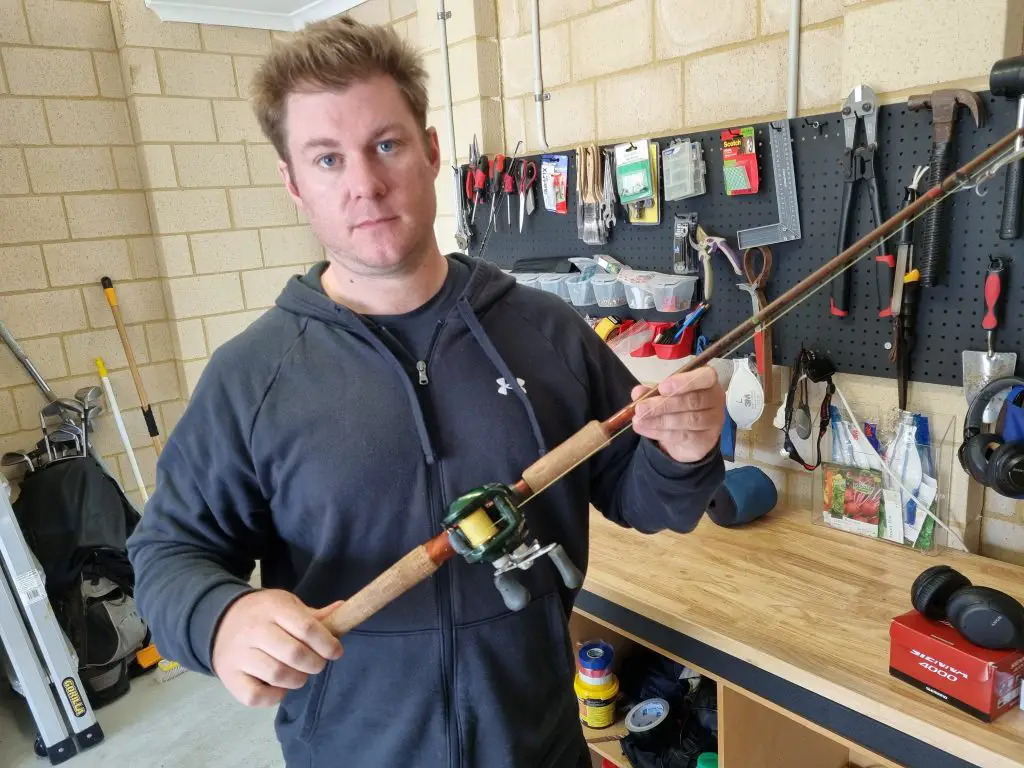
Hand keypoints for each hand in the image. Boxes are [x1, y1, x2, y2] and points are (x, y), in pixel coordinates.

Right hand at [212, 589, 343, 706]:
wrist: (219, 621)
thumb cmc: (263, 614)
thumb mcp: (287, 605)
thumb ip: (314, 615)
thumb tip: (344, 609)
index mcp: (273, 608)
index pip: (307, 628)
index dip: (327, 643)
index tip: (336, 651)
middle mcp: (254, 630)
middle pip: (295, 654)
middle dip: (315, 664)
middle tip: (317, 664)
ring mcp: (239, 655)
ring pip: (278, 675)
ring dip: (298, 679)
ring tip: (300, 674)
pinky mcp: (229, 677)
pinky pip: (256, 696)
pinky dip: (274, 696)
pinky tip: (279, 687)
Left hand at [631, 366, 725, 463]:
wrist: (689, 437)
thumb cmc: (679, 407)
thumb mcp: (664, 395)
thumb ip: (652, 391)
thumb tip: (638, 392)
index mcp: (707, 381)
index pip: (705, 377)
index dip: (684, 381)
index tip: (662, 387)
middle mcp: (715, 399)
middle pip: (693, 401)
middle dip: (663, 404)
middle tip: (641, 408)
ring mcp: (713, 421)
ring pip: (688, 420)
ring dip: (659, 420)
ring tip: (639, 419)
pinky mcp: (706, 439)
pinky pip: (683, 436)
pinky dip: (660, 433)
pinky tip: (644, 429)